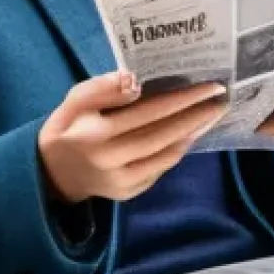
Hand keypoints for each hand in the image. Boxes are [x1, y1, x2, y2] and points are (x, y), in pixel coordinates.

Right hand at [38, 72, 227, 203]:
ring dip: (194, 133)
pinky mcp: (127, 193)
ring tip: (214, 114)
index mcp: (95, 133)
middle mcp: (109, 160)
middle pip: (164, 133)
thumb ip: (101, 88)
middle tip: (222, 97)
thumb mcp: (74, 101)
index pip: (149, 111)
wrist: (51, 174)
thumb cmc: (69, 128)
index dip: (183, 98)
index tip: (210, 85)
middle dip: (197, 114)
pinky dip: (179, 150)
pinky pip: (161, 169)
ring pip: (167, 154)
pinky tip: (192, 134)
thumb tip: (134, 80)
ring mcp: (120, 181)